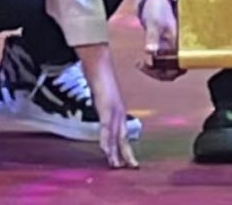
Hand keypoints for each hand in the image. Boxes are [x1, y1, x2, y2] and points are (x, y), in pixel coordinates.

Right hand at [78, 45, 137, 168]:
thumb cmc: (102, 77)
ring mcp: (113, 108)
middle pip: (123, 136)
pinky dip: (106, 139)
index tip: (128, 161)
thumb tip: (103, 116)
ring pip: (116, 134)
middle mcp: (119, 110)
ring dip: (116, 151)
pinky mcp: (106, 106)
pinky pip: (106, 126)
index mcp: (119, 109)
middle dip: (126, 154)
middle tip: (131, 168)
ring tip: (117, 165)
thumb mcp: (104, 96)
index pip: (123, 132)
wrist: (100, 62)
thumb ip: (104, 106)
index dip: (126, 147)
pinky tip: (106, 150)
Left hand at [138, 0, 184, 81]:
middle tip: (142, 66)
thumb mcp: (153, 22)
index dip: (164, 72)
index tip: (148, 66)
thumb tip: (150, 52)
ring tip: (142, 64)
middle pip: (175, 70)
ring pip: (171, 67)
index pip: (177, 66)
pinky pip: (166, 61)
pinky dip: (156, 64)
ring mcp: (175, 46)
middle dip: (158, 73)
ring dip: (157, 70)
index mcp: (179, 42)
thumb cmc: (157, 8)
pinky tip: (144, 60)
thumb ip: (152, 37)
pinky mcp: (169, 44)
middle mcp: (180, 46)